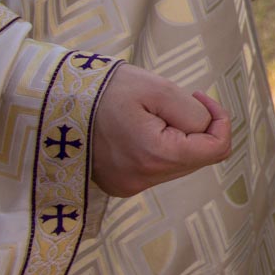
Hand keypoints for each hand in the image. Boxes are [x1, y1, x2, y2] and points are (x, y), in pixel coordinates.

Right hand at [90, 64, 231, 197]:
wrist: (56, 99)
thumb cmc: (108, 89)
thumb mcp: (159, 89)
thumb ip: (194, 113)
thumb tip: (209, 130)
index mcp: (155, 157)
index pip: (215, 150)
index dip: (219, 121)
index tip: (199, 97)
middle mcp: (141, 180)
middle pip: (198, 158)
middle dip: (197, 128)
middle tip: (175, 101)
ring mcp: (128, 185)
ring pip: (179, 164)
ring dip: (179, 138)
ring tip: (153, 113)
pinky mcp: (119, 184)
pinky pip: (157, 168)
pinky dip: (161, 147)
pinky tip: (141, 127)